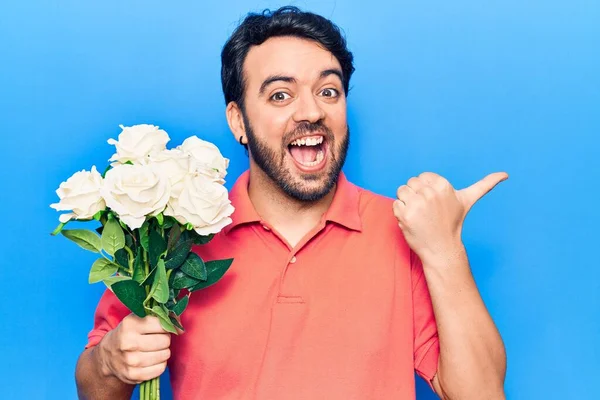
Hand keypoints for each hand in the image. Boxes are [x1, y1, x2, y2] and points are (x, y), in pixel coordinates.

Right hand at [98, 314, 170, 384]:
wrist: (108, 356)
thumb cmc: (128, 334)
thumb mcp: (138, 319)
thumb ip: (160, 317)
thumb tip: (181, 328)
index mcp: (130, 324)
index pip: (161, 324)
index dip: (166, 326)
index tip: (163, 328)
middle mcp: (128, 342)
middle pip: (165, 340)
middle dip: (165, 339)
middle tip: (158, 339)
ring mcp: (130, 360)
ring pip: (164, 355)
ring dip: (164, 352)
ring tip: (155, 350)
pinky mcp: (133, 375)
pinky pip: (160, 369)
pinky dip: (160, 364)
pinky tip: (153, 360)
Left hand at [393, 172, 507, 264]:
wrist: (442, 248)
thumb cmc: (453, 223)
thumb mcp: (468, 200)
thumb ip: (485, 185)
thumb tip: (505, 174)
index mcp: (444, 185)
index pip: (422, 177)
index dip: (426, 189)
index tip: (434, 202)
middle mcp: (431, 193)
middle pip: (410, 182)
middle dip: (416, 195)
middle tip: (426, 211)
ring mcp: (417, 204)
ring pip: (401, 191)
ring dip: (406, 203)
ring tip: (419, 215)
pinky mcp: (405, 215)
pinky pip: (395, 204)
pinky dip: (400, 213)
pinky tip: (411, 221)